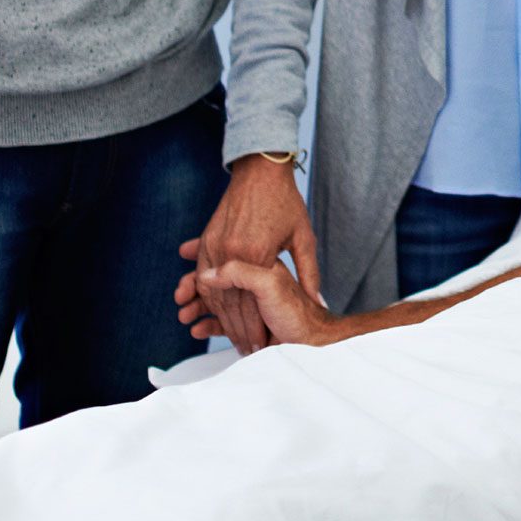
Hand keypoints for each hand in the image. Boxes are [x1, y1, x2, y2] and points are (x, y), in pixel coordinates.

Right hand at [185, 156, 320, 354]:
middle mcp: (232, 251)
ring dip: (218, 316)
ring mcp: (216, 245)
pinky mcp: (208, 239)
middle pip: (230, 304)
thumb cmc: (286, 202)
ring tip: (229, 336)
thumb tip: (318, 301)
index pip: (251, 305)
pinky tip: (211, 309)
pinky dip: (206, 295)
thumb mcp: (303, 238)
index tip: (259, 347)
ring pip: (212, 292)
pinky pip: (202, 274)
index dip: (254, 330)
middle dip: (236, 331)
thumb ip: (309, 273)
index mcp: (258, 254)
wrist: (260, 170)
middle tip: (244, 350)